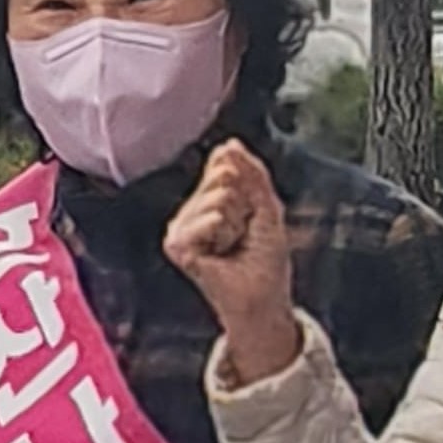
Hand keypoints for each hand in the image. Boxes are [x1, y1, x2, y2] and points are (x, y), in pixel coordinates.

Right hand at [164, 141, 298, 382]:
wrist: (264, 298)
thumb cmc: (266, 260)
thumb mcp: (266, 206)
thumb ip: (252, 173)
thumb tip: (229, 144)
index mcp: (209, 201)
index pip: (226, 165)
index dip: (250, 190)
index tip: (250, 218)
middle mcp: (190, 212)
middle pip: (221, 178)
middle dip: (243, 206)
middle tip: (241, 236)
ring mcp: (181, 228)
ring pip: (216, 198)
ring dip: (235, 224)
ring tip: (231, 246)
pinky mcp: (176, 245)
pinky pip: (207, 218)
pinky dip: (223, 233)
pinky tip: (220, 252)